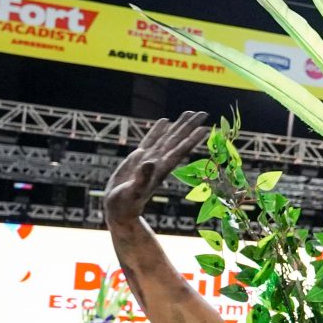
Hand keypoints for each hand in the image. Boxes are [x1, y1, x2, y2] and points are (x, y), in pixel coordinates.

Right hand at [104, 111, 209, 225]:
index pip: (179, 151)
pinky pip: (151, 140)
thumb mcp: (133, 192)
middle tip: (203, 113)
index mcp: (160, 170)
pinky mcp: (138, 158)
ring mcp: (150, 159)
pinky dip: (157, 130)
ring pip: (167, 138)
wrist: (118, 210)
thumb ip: (143, 178)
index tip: (204, 128)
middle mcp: (159, 162)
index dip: (191, 140)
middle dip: (189, 127)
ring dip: (178, 126)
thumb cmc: (125, 205)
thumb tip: (150, 162)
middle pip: (177, 141)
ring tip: (188, 113)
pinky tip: (165, 121)